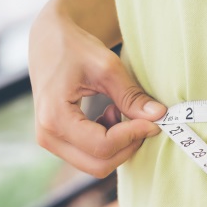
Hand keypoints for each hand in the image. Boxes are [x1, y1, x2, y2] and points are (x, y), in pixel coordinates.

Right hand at [28, 4, 165, 177]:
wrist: (49, 41)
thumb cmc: (75, 48)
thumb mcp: (107, 67)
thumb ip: (131, 96)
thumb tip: (159, 116)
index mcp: (55, 117)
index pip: (102, 146)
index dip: (133, 137)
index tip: (153, 121)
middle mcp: (47, 136)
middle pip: (99, 165)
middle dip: (127, 147)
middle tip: (143, 121)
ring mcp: (50, 141)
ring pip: (96, 164)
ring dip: (117, 144)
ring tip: (119, 110)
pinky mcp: (58, 141)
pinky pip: (89, 156)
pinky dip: (108, 142)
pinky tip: (110, 115)